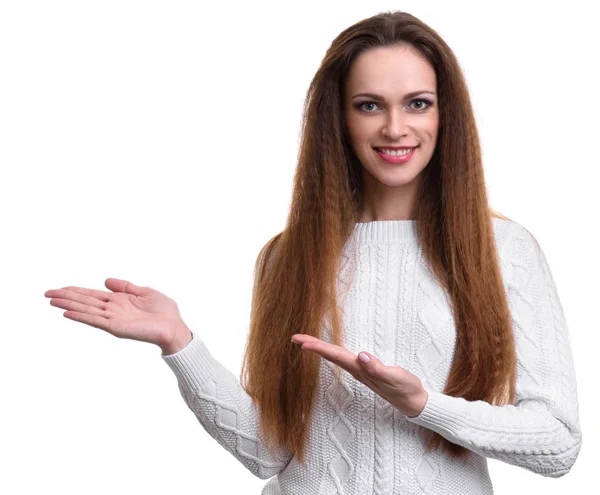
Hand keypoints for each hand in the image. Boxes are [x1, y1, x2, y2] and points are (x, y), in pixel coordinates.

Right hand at [45, 278, 191, 351]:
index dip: (76, 291)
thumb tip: (105, 280)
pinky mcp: (116, 327)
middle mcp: (112, 309)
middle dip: (66, 296)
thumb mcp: (144, 291)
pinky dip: (81, 316)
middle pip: (84, 301)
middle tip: (46, 293)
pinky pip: (95, 320)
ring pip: (86, 309)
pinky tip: (67, 313)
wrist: (173, 326)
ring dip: (68, 305)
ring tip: (52, 300)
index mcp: (118, 300)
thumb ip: (124, 286)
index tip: (59, 288)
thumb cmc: (163, 311)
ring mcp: (112, 318)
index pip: (92, 294)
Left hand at [291, 334, 427, 417]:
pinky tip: (329, 351)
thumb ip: (378, 368)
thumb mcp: (395, 377)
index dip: (319, 348)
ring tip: (306, 342)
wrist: (414, 402)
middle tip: (294, 338)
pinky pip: (344, 359)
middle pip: (331, 355)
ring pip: (336, 357)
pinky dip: (333, 352)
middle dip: (313, 346)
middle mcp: (357, 370)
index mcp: (361, 370)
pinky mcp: (367, 370)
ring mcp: (361, 371)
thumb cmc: (405, 388)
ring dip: (320, 349)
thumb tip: (362, 356)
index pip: (336, 356)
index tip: (302, 342)